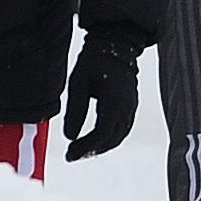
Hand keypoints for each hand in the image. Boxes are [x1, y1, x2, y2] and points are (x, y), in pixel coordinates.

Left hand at [62, 33, 144, 160]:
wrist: (116, 45)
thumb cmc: (94, 62)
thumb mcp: (78, 82)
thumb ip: (75, 110)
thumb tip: (69, 136)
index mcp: (113, 100)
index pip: (101, 132)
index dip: (85, 146)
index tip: (69, 154)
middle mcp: (126, 107)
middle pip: (111, 139)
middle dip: (90, 150)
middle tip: (71, 155)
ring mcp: (131, 108)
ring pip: (118, 137)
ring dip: (99, 147)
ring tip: (80, 149)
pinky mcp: (131, 107)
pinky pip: (121, 130)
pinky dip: (108, 139)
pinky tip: (93, 140)